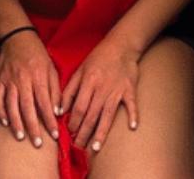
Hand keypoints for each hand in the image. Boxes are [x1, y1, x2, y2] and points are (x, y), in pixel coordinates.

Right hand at [0, 30, 63, 148]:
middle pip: (28, 108)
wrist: (18, 38)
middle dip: (33, 127)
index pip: (45, 103)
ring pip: (12, 106)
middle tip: (38, 143)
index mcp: (39, 77)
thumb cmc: (38, 55)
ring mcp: (9, 81)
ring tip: (21, 136)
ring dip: (16, 123)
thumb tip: (58, 111)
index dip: (50, 120)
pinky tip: (5, 123)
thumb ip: (55, 90)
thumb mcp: (52, 69)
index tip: (55, 134)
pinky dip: (0, 112)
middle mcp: (23, 81)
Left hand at [61, 38, 148, 154]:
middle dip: (84, 133)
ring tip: (96, 147)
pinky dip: (133, 115)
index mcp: (88, 83)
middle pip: (91, 115)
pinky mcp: (130, 89)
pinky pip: (131, 104)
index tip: (69, 133)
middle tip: (79, 147)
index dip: (74, 122)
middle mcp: (102, 88)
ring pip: (108, 115)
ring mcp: (117, 90)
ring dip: (102, 132)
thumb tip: (60, 111)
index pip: (79, 108)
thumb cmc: (98, 59)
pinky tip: (132, 127)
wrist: (121, 46)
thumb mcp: (79, 71)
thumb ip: (69, 91)